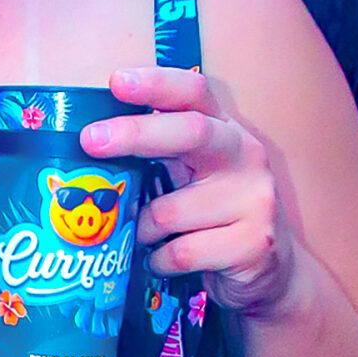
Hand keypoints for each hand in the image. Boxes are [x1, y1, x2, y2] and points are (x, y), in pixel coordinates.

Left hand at [82, 67, 292, 314]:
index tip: (117, 81)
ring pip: (169, 211)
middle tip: (90, 140)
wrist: (270, 274)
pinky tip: (164, 262)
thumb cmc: (213, 221)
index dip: (157, 84)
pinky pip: (181, 252)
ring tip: (147, 239)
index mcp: (225, 132)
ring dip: (142, 230)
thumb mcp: (192, 178)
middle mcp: (245, 156)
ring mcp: (255, 199)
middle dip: (135, 134)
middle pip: (189, 133)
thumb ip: (159, 158)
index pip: (195, 93)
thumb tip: (87, 148)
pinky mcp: (254, 243)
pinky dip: (160, 261)